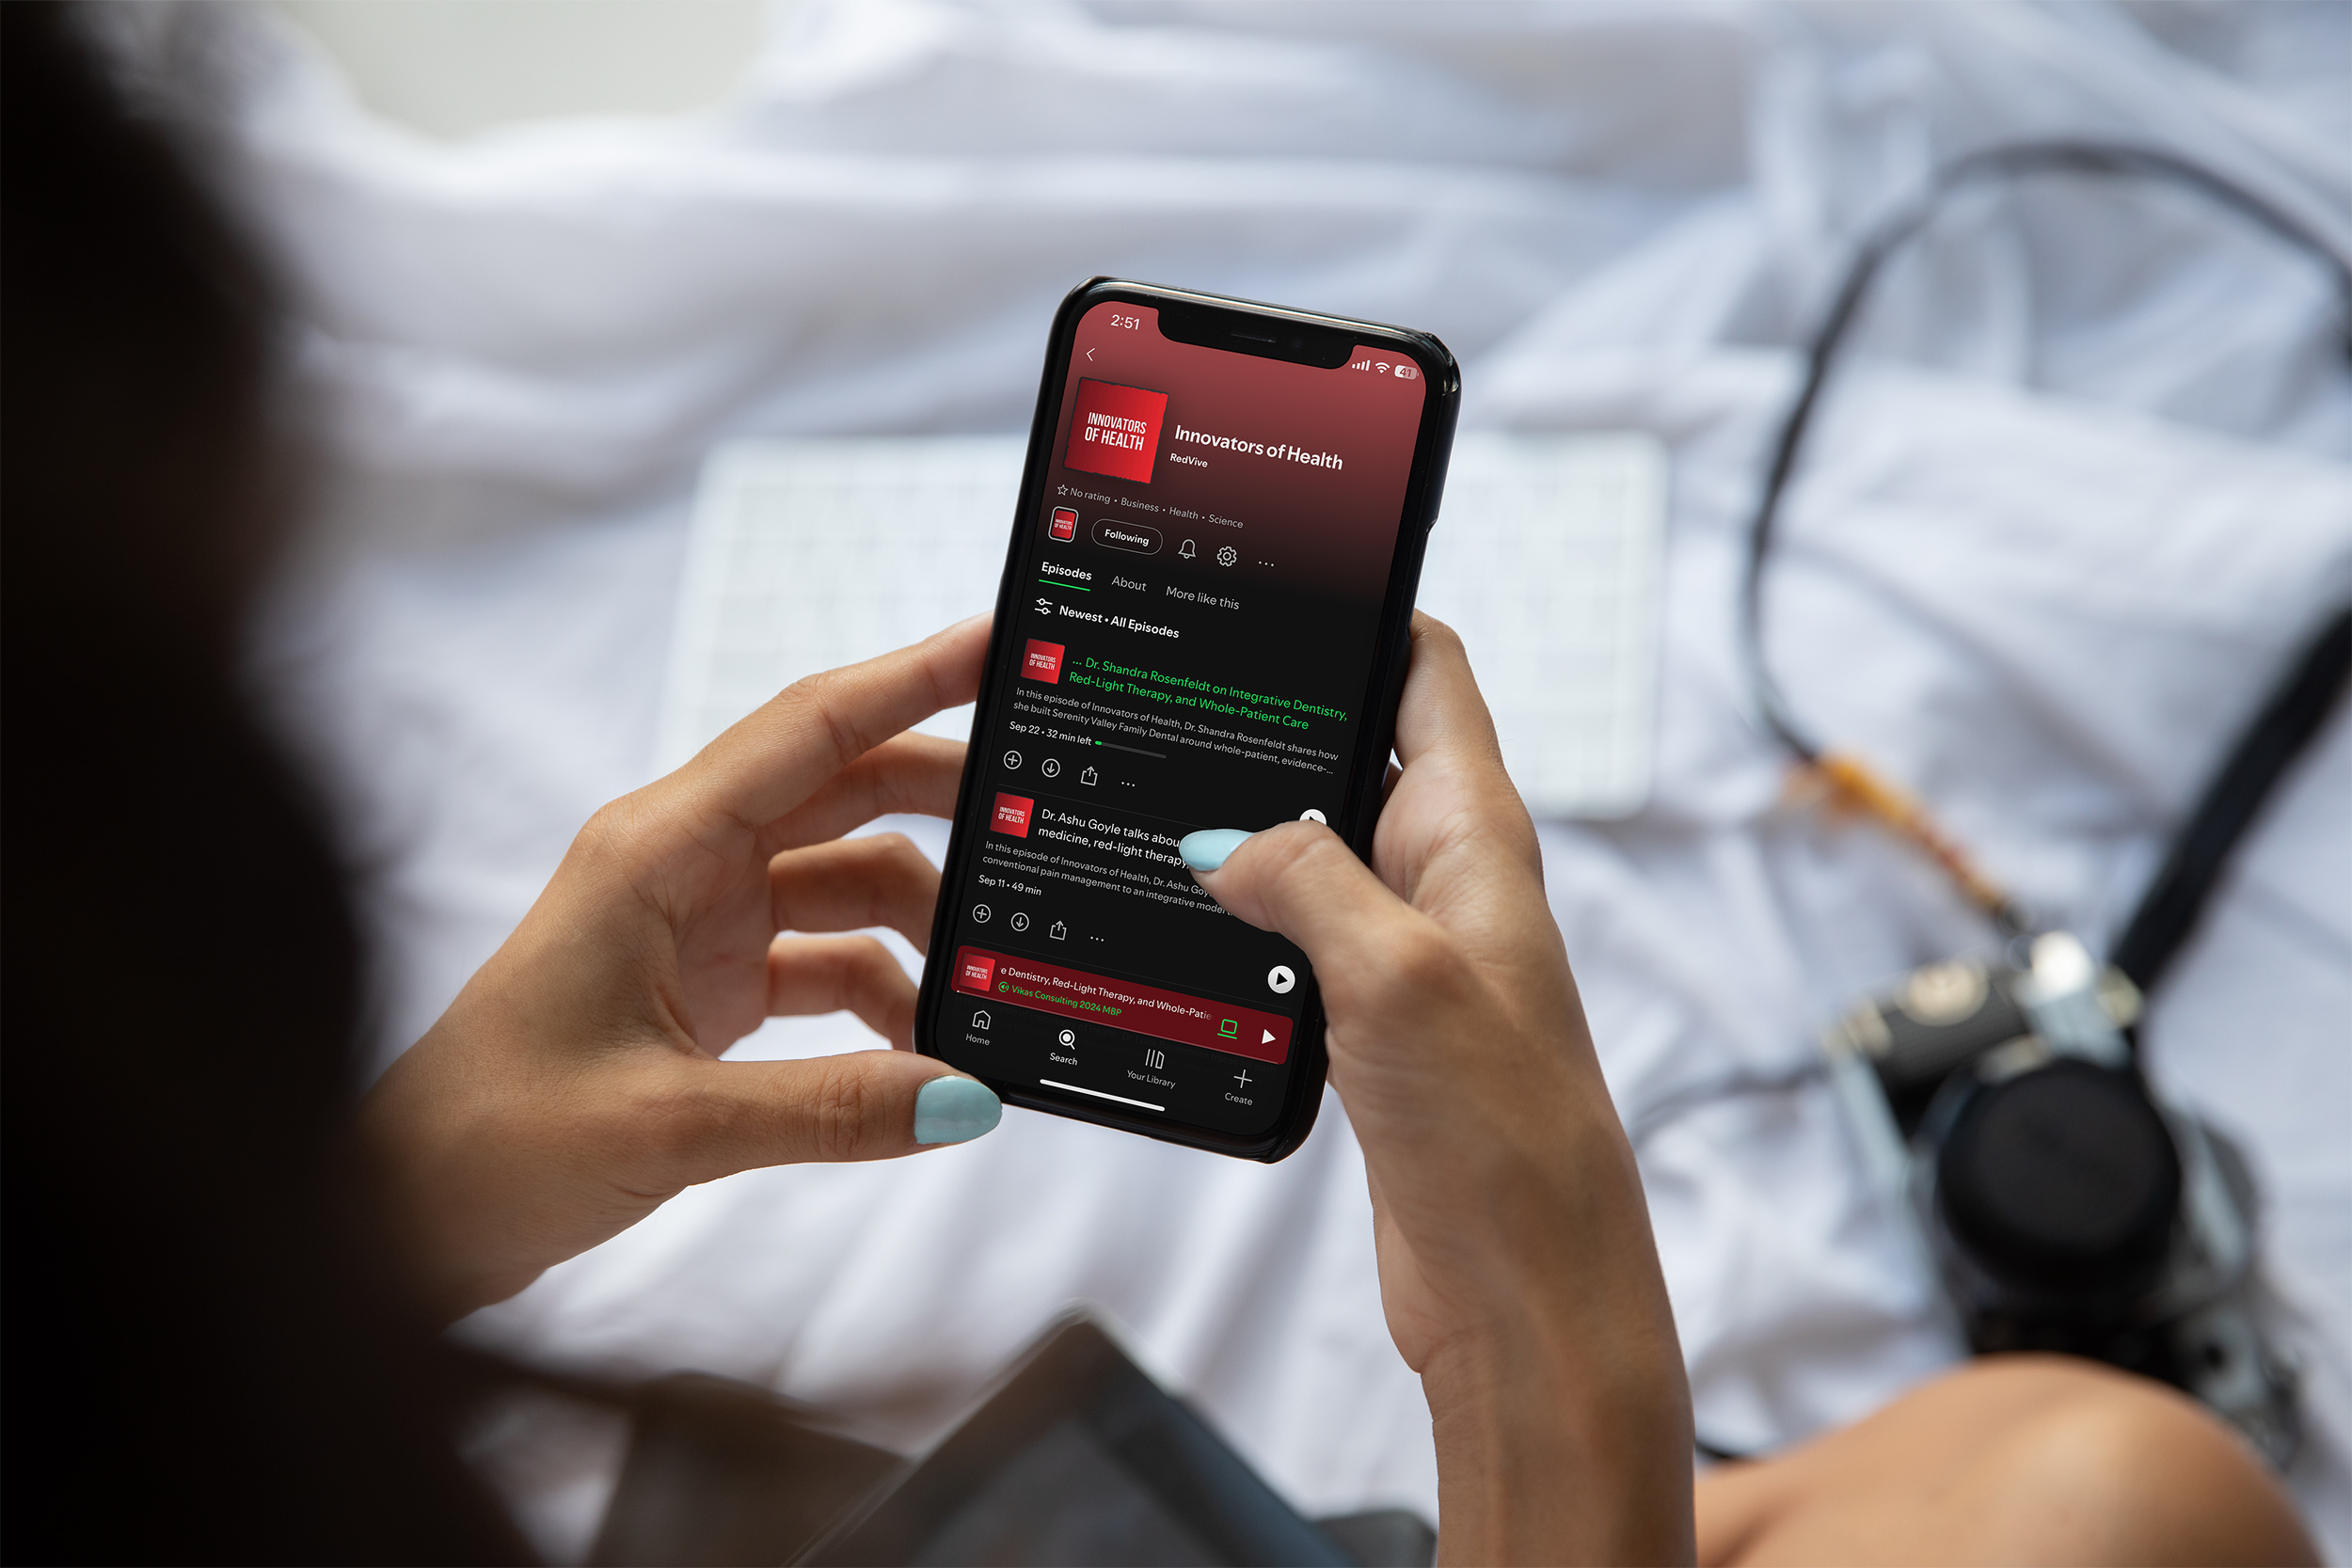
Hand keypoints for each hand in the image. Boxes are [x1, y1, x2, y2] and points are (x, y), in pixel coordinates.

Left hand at [359, 618, 1000, 1320]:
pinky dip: (886, 997)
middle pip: (845, 790)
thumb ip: (830, 1110)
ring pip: (848, 880)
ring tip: (977, 1002)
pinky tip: (920, 1057)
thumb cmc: (490, 1141)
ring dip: (921, 932)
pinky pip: (829, 960)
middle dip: (946, 803)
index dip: (911, 677)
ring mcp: (698, 923)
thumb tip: (965, 1098)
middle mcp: (681, 865)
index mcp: (656, 849)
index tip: (1000, 642)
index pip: (809, 729)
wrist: (406, 1215)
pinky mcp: (709, 984)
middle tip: (1038, 829)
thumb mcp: (671, 1125)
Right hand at [1183, 614, 1693, 1567]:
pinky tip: (1182, 919)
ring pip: (1317, 844)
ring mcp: (1409, 949)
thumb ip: (1307, 878)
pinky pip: (1300, 933)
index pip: (1427, 670)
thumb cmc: (1503, 1134)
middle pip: (1357, 747)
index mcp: (1476, 836)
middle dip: (1276, 715)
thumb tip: (1226, 840)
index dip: (1362, 608)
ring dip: (1251, 824)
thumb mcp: (1394, 975)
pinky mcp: (1373, 1021)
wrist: (1526, 1290)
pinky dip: (1246, 914)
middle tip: (1172, 686)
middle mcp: (1447, 877)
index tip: (1278, 570)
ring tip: (1153, 793)